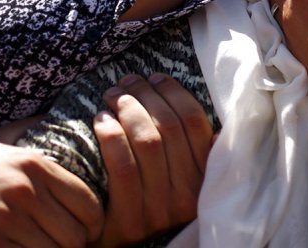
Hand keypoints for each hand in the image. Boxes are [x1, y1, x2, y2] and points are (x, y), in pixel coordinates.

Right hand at [0, 133, 102, 246]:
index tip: (88, 231)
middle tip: (63, 246)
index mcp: (33, 165)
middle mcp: (23, 191)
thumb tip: (53, 120)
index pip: (88, 202)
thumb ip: (27, 137)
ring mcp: (2, 220)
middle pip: (74, 235)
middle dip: (73, 246)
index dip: (93, 224)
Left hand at [92, 74, 212, 246]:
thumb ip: (193, 148)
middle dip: (146, 95)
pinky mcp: (130, 222)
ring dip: (127, 110)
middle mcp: (189, 195)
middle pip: (169, 127)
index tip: (155, 77)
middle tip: (127, 82)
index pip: (194, 121)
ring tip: (112, 96)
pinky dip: (111, 137)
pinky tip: (101, 121)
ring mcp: (161, 211)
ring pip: (147, 143)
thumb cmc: (149, 194)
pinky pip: (123, 168)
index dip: (174, 92)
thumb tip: (202, 115)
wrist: (115, 244)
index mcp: (206, 177)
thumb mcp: (181, 173)